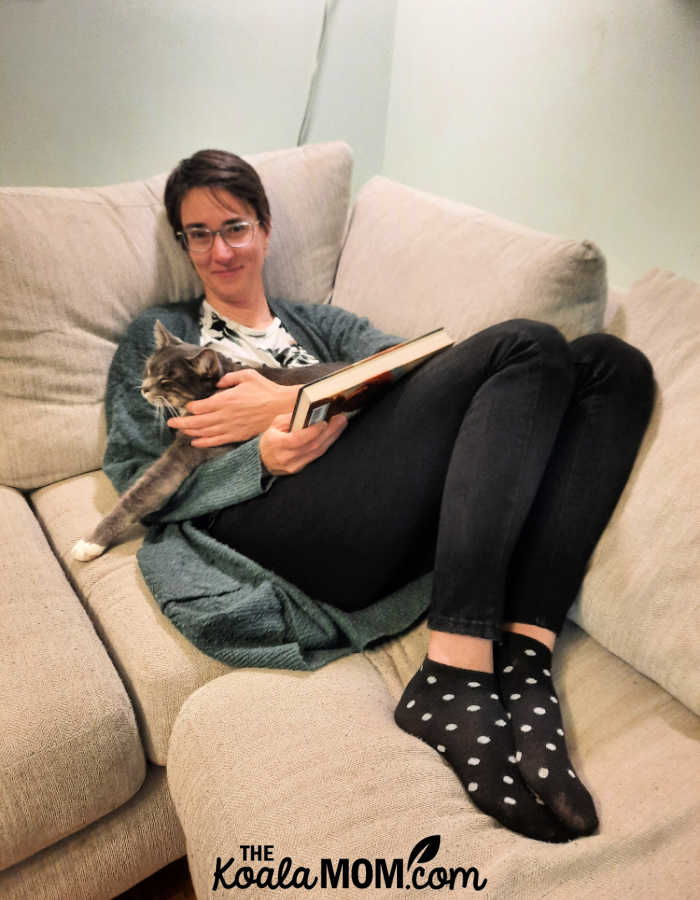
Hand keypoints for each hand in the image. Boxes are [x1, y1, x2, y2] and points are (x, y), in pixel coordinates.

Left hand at [167, 369, 297, 446]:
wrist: (282, 407)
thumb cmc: (266, 390)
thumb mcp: (247, 375)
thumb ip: (230, 378)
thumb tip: (218, 384)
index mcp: (226, 399)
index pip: (200, 406)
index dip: (191, 407)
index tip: (187, 407)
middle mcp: (225, 415)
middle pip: (198, 421)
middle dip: (182, 423)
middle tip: (170, 423)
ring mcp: (231, 427)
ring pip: (205, 432)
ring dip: (190, 432)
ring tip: (179, 432)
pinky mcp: (238, 435)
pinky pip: (217, 441)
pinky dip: (204, 442)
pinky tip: (195, 443)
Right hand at [259, 413, 347, 474]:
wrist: (264, 459)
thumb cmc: (271, 438)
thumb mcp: (275, 424)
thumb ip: (291, 418)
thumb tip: (310, 411)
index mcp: (277, 444)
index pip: (297, 439)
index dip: (313, 432)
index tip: (324, 422)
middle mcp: (286, 457)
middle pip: (312, 445)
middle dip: (329, 431)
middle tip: (340, 419)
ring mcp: (294, 465)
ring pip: (318, 452)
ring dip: (332, 437)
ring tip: (341, 424)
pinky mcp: (301, 468)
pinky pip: (317, 456)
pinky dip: (327, 444)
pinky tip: (333, 434)